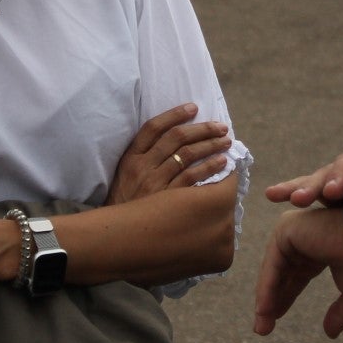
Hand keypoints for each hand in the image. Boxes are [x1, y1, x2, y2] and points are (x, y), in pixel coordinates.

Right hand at [105, 102, 231, 205]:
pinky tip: (222, 163)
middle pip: (176, 137)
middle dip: (202, 129)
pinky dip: (210, 168)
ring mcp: (156, 183)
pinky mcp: (167, 200)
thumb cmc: (125, 203)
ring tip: (226, 142)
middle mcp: (143, 166)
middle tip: (221, 127)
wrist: (116, 235)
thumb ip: (143, 157)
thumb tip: (174, 140)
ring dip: (211, 145)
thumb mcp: (124, 175)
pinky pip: (193, 179)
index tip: (194, 108)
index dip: (175, 114)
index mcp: (131, 157)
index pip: (154, 127)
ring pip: (188, 155)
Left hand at [252, 207, 342, 337]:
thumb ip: (340, 312)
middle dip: (271, 301)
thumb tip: (330, 334)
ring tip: (262, 327)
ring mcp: (293, 229)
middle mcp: (302, 235)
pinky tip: (265, 310)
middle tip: (262, 329)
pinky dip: (267, 288)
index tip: (274, 319)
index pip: (294, 274)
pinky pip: (272, 265)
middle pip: (280, 273)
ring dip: (266, 299)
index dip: (285, 296)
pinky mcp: (287, 230)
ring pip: (273, 271)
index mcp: (317, 246)